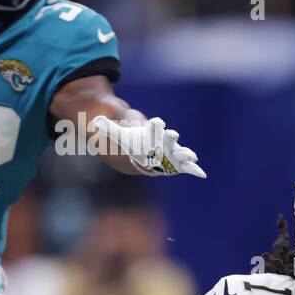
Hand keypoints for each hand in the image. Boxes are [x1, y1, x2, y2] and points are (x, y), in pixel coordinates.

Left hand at [91, 115, 205, 177]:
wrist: (144, 146)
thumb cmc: (132, 140)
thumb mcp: (119, 133)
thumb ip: (108, 127)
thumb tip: (93, 121)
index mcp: (150, 133)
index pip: (153, 127)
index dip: (154, 126)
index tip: (155, 122)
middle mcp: (163, 141)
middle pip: (167, 139)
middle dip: (170, 139)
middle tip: (173, 136)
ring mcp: (171, 152)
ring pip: (178, 152)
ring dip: (184, 154)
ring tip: (191, 157)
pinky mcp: (176, 162)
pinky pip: (185, 166)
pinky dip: (193, 169)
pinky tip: (201, 174)